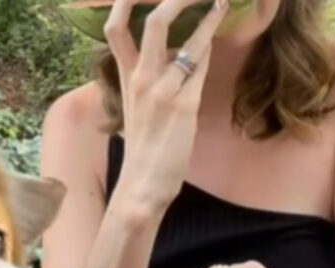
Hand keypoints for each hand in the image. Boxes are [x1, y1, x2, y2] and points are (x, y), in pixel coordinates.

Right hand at [104, 0, 228, 214]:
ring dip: (204, 11)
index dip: (125, 1)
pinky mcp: (182, 105)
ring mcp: (160, 90)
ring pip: (182, 38)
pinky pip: (198, 64)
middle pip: (152, 22)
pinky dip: (209, 40)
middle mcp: (139, 78)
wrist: (142, 182)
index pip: (115, 29)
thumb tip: (176, 51)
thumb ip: (148, 77)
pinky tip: (219, 22)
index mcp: (125, 78)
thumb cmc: (143, 145)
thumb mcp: (137, 107)